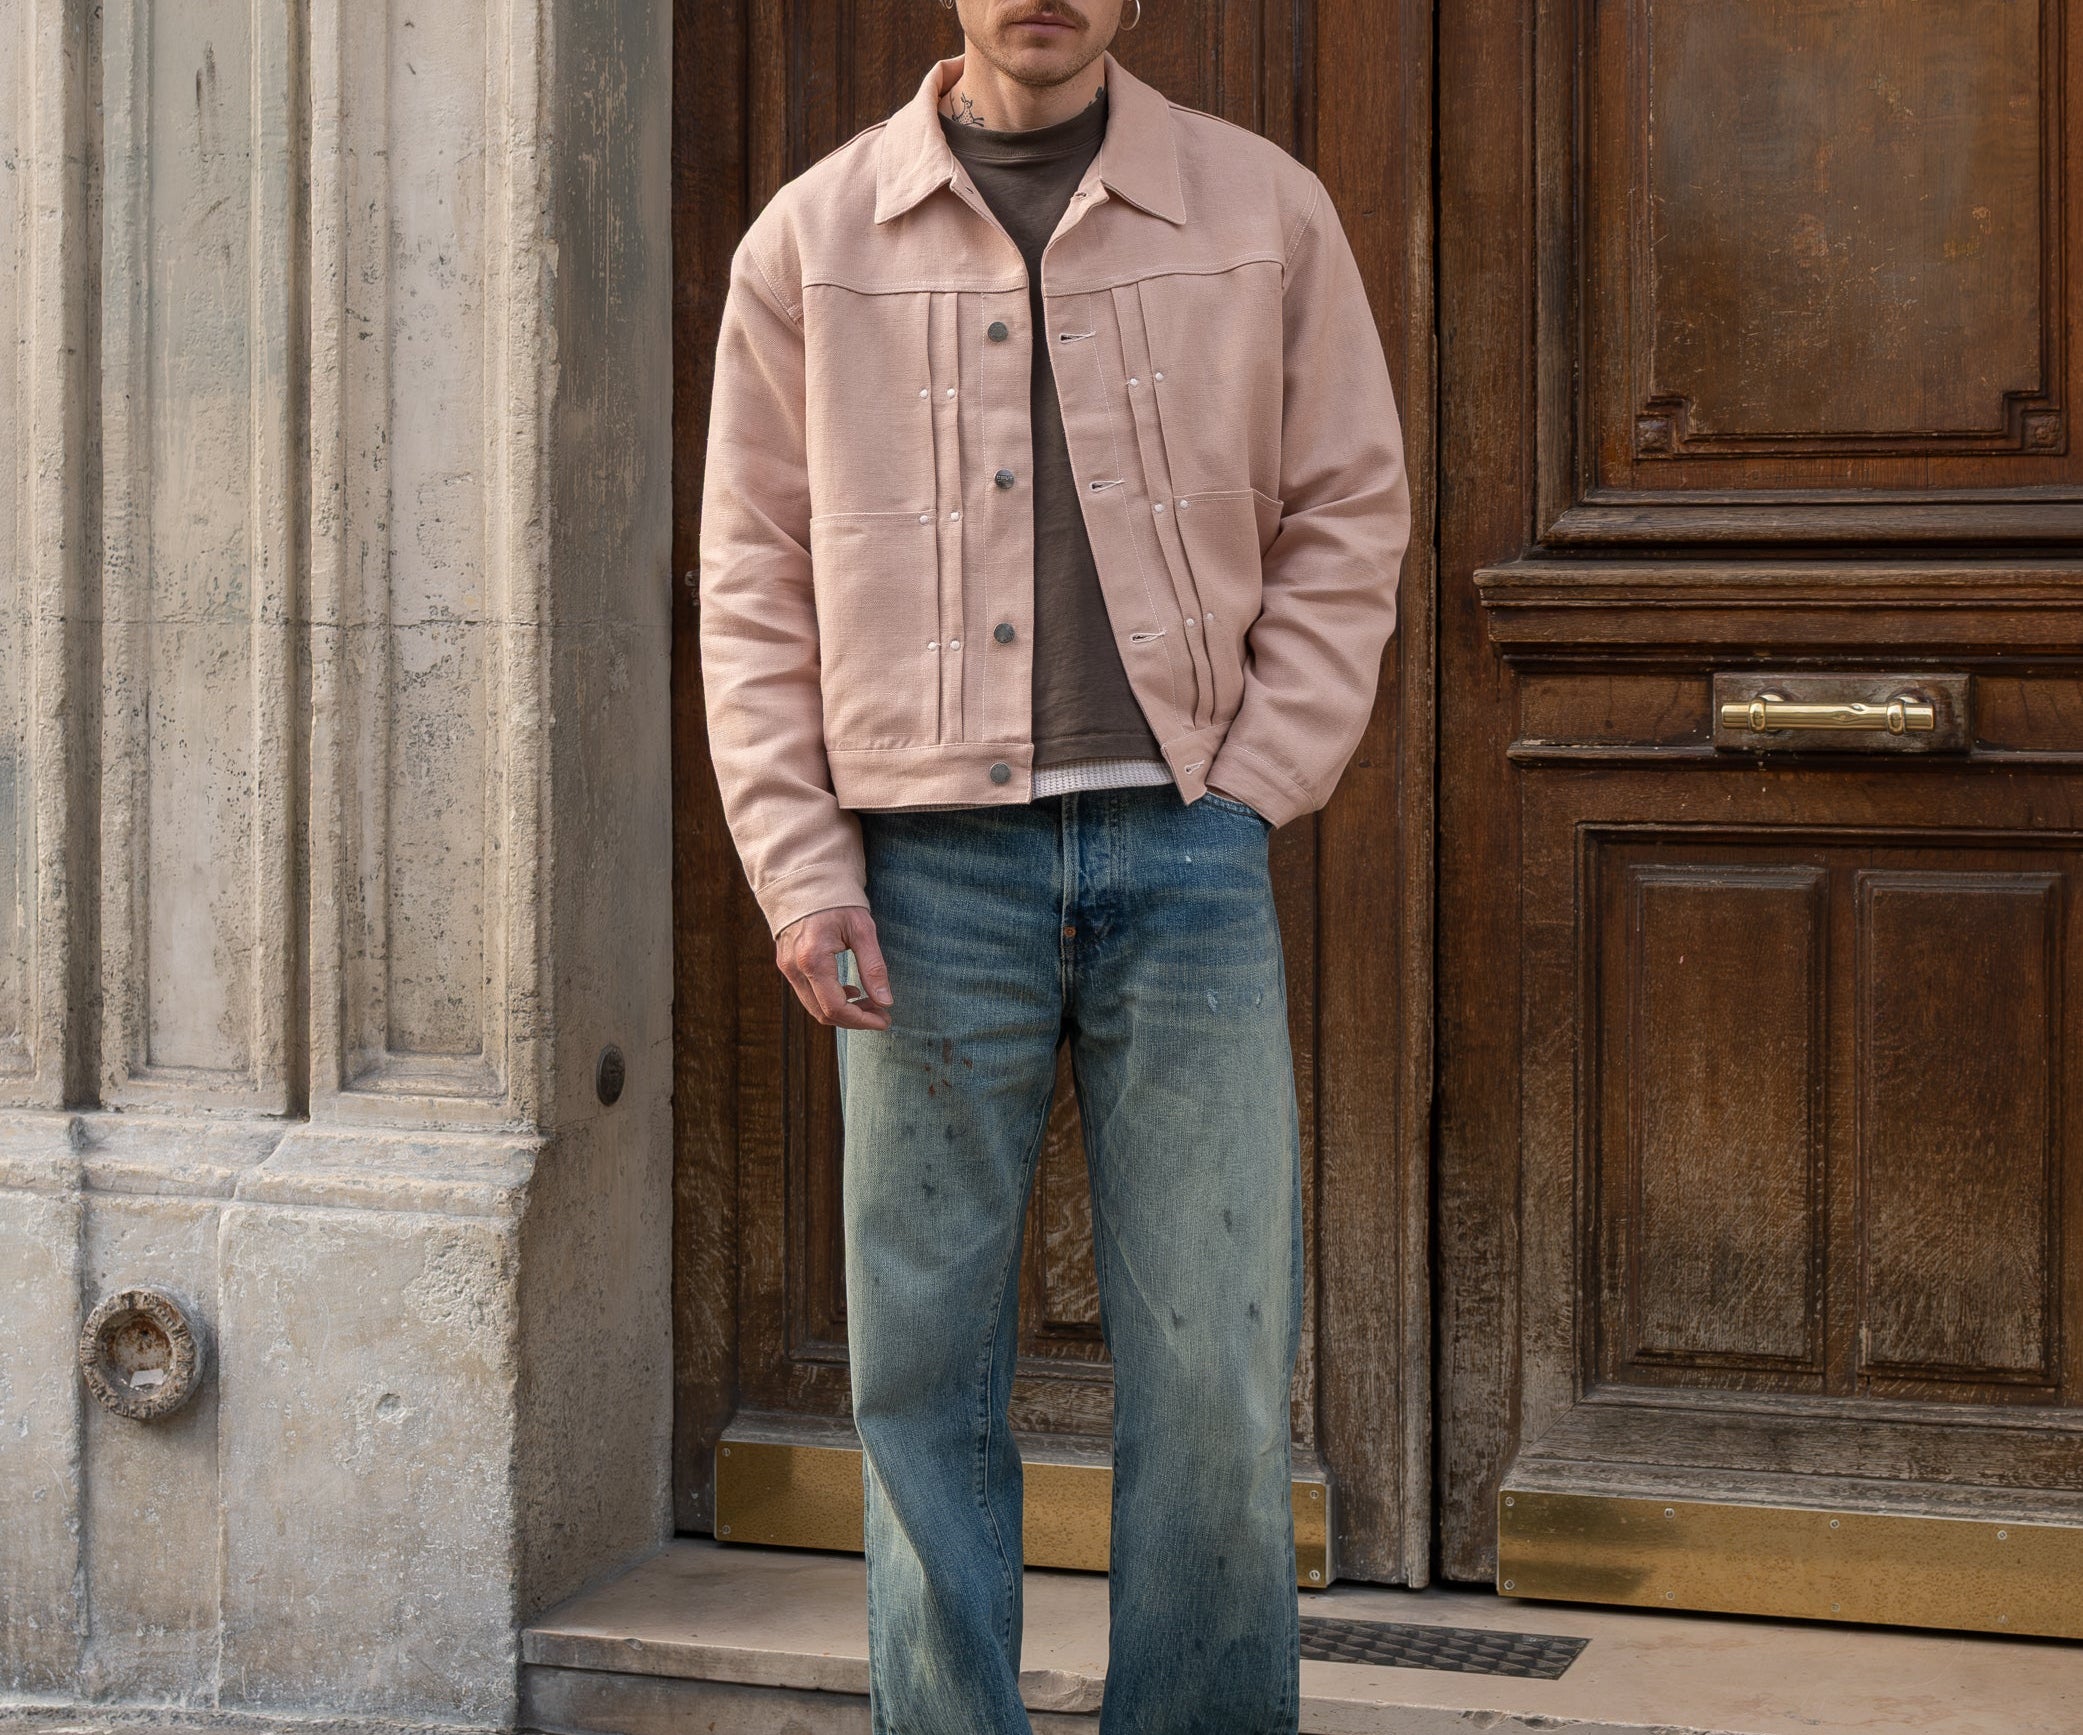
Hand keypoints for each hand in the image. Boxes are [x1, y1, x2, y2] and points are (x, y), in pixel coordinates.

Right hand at [775, 905, 893, 1030]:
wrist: (807, 878)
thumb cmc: (837, 900)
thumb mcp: (862, 929)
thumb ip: (873, 967)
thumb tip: (885, 1001)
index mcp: (813, 959)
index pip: (836, 1007)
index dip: (862, 1021)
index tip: (884, 1020)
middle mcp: (794, 967)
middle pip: (823, 1013)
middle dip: (854, 1019)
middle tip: (880, 1014)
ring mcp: (787, 967)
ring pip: (814, 1006)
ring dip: (843, 1011)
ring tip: (869, 1002)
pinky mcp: (786, 964)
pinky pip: (807, 993)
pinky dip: (829, 999)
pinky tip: (850, 989)